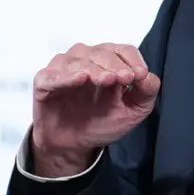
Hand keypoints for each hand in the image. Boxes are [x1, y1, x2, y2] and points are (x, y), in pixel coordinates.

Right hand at [30, 42, 160, 176]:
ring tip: (107, 80)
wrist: (74, 144)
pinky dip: (66, 76)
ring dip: (95, 69)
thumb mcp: (133, 111)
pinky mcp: (45, 82)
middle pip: (103, 53)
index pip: (123, 50)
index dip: (132, 60)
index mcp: (109, 61)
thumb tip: (148, 76)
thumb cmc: (103, 121)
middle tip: (126, 78)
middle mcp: (86, 58)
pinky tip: (80, 78)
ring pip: (79, 60)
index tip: (140, 75)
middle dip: (115, 65)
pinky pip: (53, 76)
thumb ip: (146, 92)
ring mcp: (64, 68)